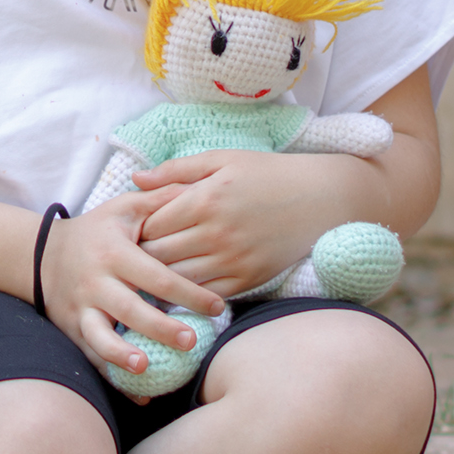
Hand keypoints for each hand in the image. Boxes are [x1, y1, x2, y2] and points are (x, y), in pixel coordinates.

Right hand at [39, 192, 224, 386]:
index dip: (188, 292)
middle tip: (191, 341)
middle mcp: (96, 283)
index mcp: (115, 253)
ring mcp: (82, 309)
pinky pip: (92, 358)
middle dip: (161, 327)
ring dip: (123, 355)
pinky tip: (139, 394)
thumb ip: (162, 200)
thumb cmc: (97, 231)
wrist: (43, 254)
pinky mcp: (73, 330)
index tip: (217, 307)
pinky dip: (114, 377)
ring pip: (101, 337)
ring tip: (148, 366)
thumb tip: (200, 188)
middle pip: (131, 310)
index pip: (157, 276)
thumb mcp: (125, 208)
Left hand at [130, 148, 383, 292]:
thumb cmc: (267, 174)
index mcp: (205, 199)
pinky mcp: (248, 280)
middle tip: (134, 253)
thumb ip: (175, 170)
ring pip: (177, 280)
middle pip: (158, 255)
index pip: (151, 223)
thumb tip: (136, 179)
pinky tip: (180, 285)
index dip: (137, 227)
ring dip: (160, 278)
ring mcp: (233, 260)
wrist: (320, 199)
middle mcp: (217, 233)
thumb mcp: (222, 159)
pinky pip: (205, 295)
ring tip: (151, 270)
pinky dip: (188, 293)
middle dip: (142, 254)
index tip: (133, 227)